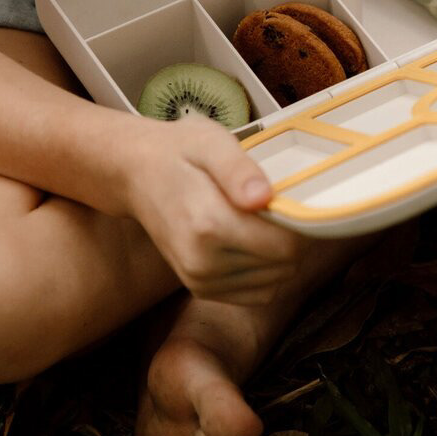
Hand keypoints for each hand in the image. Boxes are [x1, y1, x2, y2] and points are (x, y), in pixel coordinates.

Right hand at [124, 114, 301, 304]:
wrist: (135, 174)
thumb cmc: (178, 152)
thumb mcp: (210, 142)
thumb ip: (238, 169)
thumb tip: (265, 197)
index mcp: (208, 226)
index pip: (285, 247)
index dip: (300, 223)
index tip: (293, 199)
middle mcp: (202, 262)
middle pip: (284, 266)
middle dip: (291, 238)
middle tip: (277, 205)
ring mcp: (200, 280)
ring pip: (274, 282)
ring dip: (279, 255)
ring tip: (261, 220)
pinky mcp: (202, 288)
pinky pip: (257, 293)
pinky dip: (265, 271)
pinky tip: (253, 239)